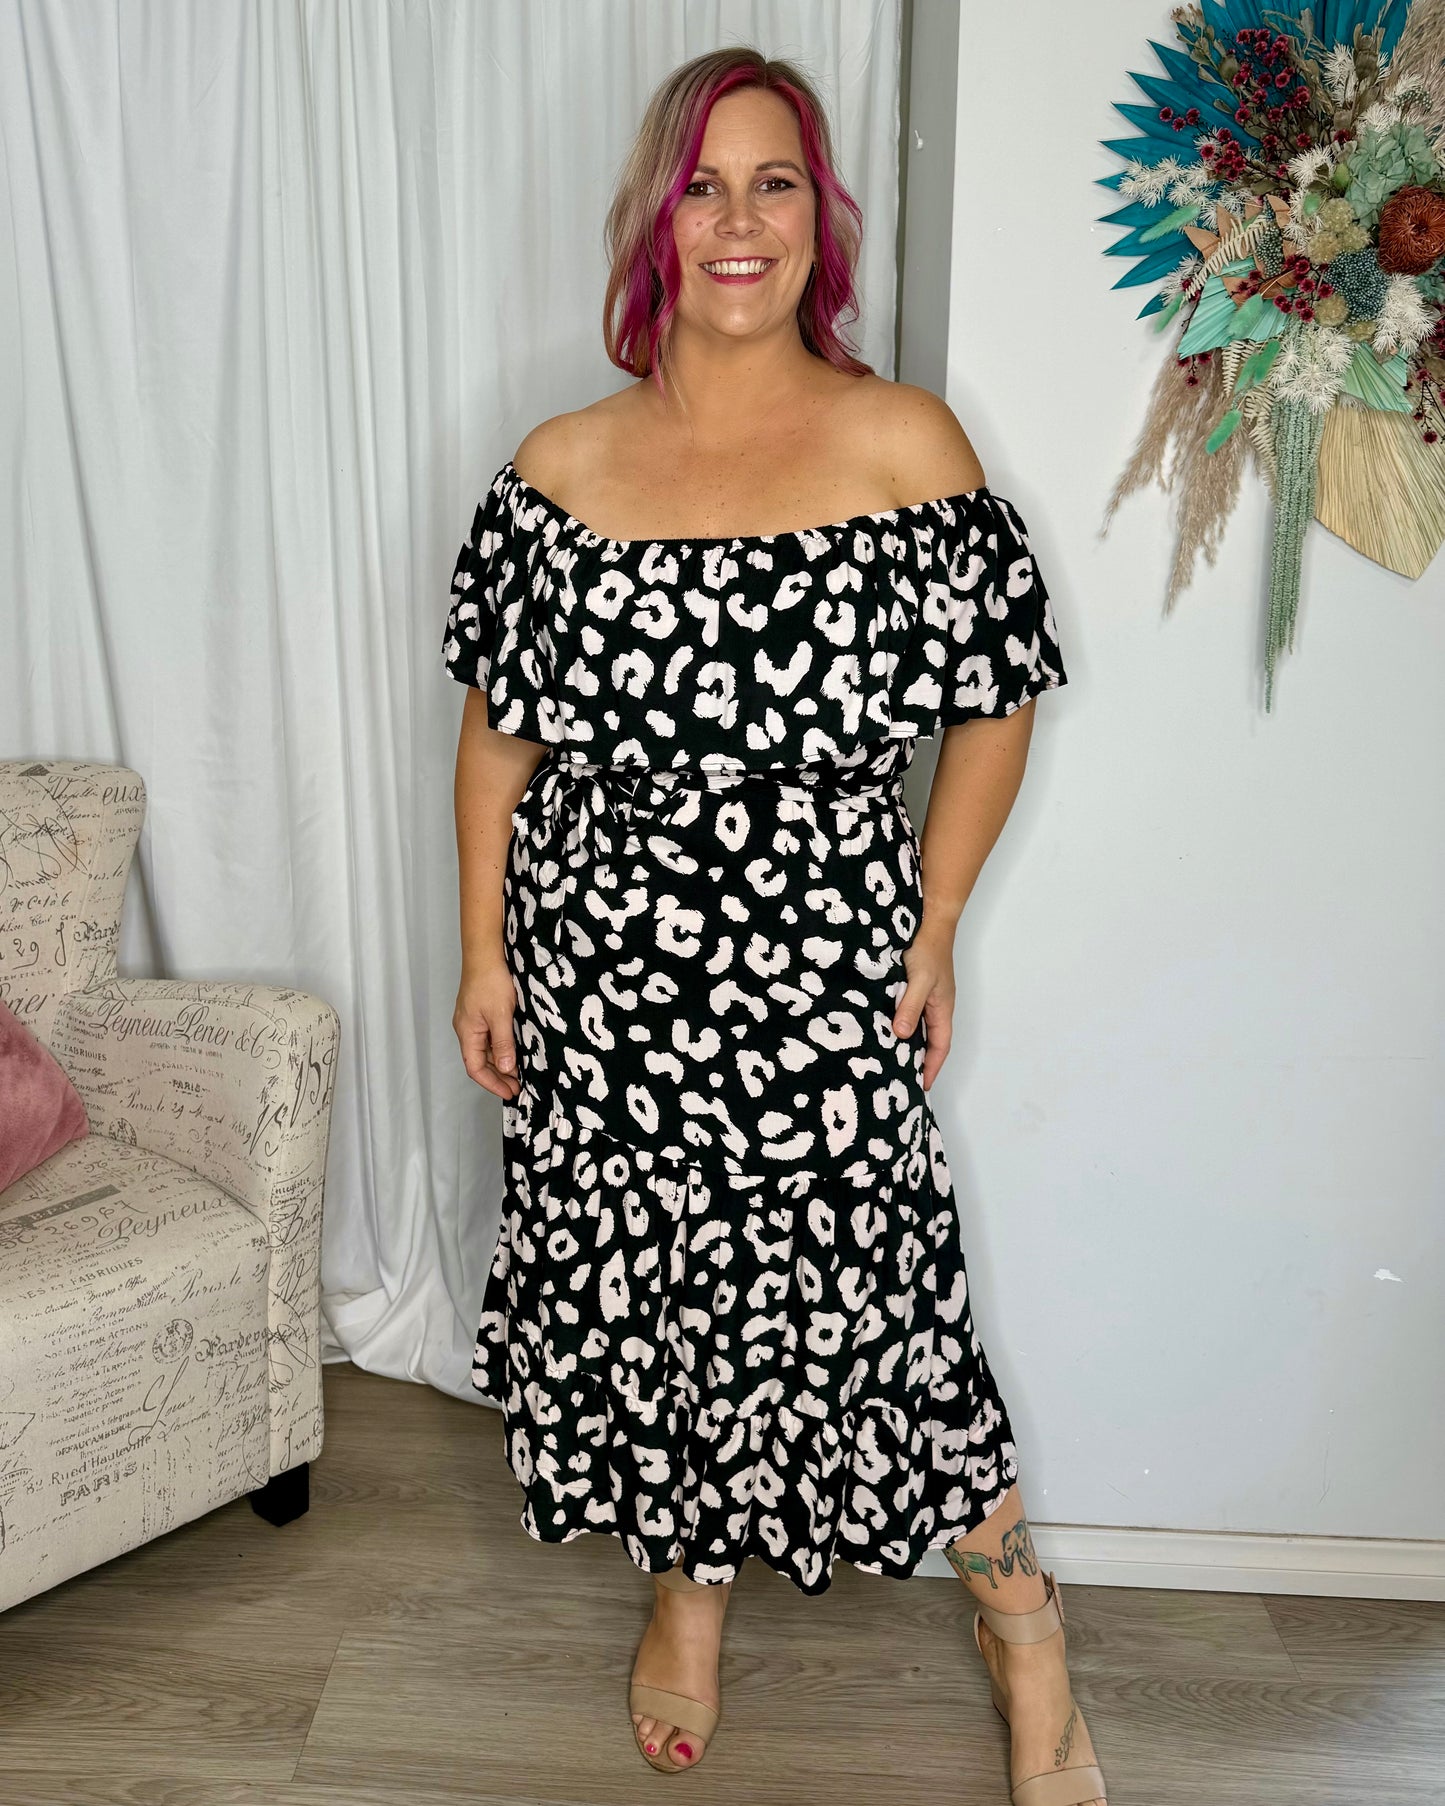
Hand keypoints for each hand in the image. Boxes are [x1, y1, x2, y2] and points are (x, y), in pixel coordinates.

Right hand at [454, 959, 521, 1098]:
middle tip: (518, 1086)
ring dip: (500, 1063)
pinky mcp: (481, 1012)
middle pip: (479, 1061)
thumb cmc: (490, 980)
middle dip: (498, 1076)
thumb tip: (505, 1067)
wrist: (486, 953)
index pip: (475, 1068)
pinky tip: (514, 1050)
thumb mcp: (500, 1015)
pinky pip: (489, 1037)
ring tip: (519, 1073)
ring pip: (485, 1050)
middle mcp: (467, 1029)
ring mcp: (473, 1020)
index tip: (510, 1092)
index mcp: (467, 1032)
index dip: (492, 1083)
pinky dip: (501, 1048)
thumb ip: (502, 1043)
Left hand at [891, 919, 956, 1091]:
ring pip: (919, 1027)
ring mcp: (926, 996)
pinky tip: (885, 1029)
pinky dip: (901, 1025)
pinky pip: (909, 1013)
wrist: (929, 920)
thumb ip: (911, 1006)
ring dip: (909, 1044)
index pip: (940, 1046)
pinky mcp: (914, 987)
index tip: (922, 1086)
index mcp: (942, 1008)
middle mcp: (936, 1006)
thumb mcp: (919, 979)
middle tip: (904, 1079)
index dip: (932, 1067)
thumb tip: (901, 1034)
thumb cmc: (928, 948)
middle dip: (921, 1061)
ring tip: (893, 1061)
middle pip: (931, 1040)